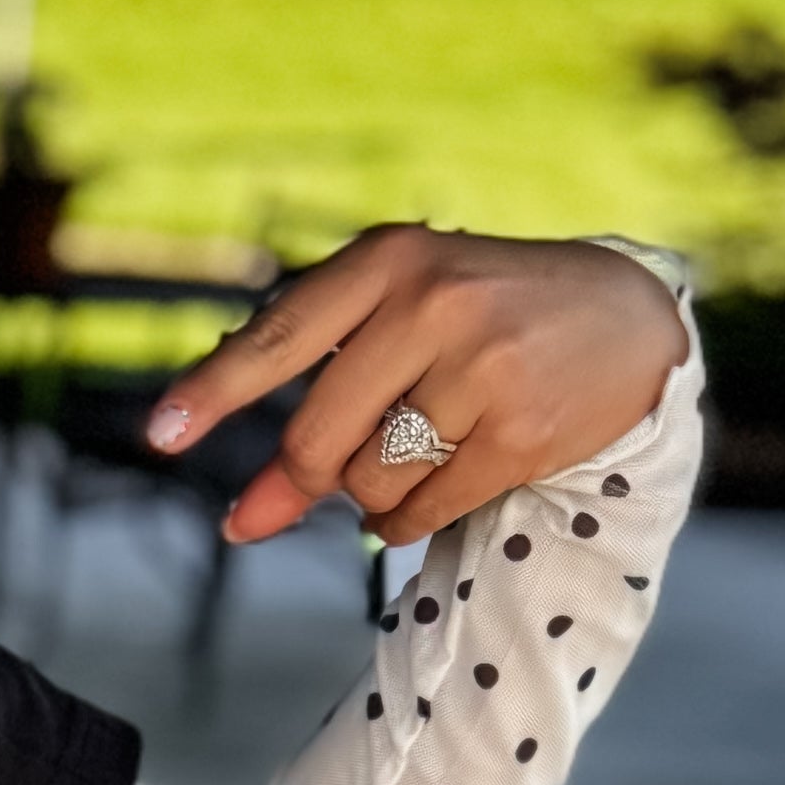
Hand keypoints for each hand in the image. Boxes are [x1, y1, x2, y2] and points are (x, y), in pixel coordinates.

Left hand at [147, 225, 685, 550]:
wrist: (624, 319)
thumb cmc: (481, 322)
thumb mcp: (396, 329)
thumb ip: (311, 409)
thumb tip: (240, 523)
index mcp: (389, 261)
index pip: (279, 336)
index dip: (214, 391)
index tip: (159, 435)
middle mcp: (432, 304)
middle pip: (318, 439)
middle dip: (313, 475)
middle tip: (336, 470)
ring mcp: (482, 368)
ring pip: (369, 483)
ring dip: (372, 496)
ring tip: (418, 451)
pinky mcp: (520, 431)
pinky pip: (422, 511)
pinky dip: (410, 518)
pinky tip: (438, 484)